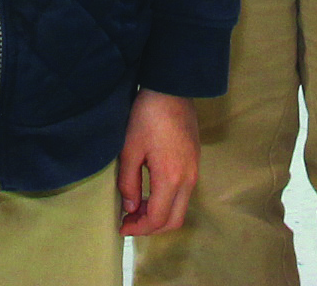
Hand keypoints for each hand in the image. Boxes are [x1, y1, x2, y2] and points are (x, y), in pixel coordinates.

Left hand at [119, 91, 198, 235]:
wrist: (172, 89)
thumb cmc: (147, 116)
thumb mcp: (129, 149)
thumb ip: (129, 183)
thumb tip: (130, 207)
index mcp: (171, 178)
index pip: (158, 218)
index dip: (138, 228)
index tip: (122, 226)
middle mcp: (188, 179)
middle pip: (174, 220)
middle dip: (151, 228)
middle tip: (130, 220)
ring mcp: (195, 170)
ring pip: (181, 208)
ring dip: (160, 214)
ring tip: (137, 207)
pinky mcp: (195, 162)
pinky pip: (184, 193)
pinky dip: (168, 201)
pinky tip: (151, 192)